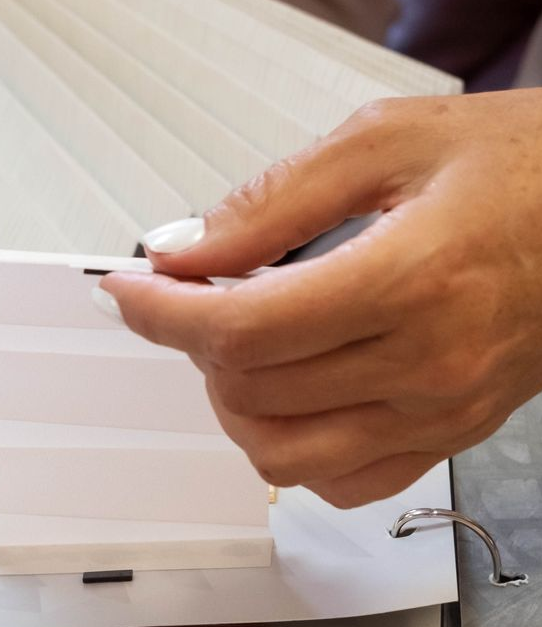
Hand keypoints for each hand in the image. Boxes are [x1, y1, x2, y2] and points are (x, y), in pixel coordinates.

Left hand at [97, 90, 541, 506]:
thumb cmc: (525, 164)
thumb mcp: (388, 142)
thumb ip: (270, 201)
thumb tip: (183, 249)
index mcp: (413, 279)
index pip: (241, 330)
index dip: (159, 312)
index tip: (125, 290)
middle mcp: (431, 363)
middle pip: (250, 392)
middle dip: (193, 341)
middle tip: (193, 293)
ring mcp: (445, 412)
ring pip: (284, 454)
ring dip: (233, 400)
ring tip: (240, 340)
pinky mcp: (454, 436)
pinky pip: (343, 483)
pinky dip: (292, 446)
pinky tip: (292, 387)